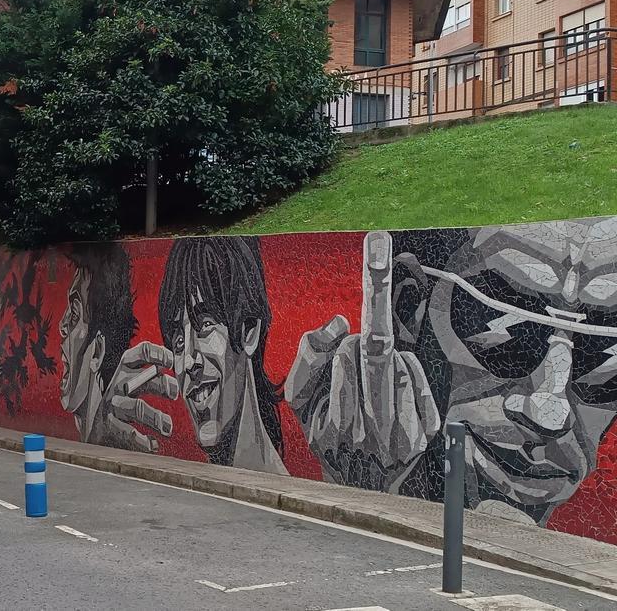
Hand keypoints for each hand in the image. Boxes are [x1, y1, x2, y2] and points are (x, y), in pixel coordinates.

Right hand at [89, 342, 176, 452]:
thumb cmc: (123, 400)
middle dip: (161, 385)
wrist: (96, 424)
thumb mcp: (135, 382)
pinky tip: (152, 444)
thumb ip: (154, 377)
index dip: (157, 354)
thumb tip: (181, 374)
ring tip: (167, 428)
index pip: (141, 353)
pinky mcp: (110, 426)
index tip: (170, 362)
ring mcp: (113, 405)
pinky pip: (128, 433)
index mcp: (126, 369)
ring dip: (156, 418)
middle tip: (174, 393)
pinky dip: (143, 441)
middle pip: (142, 380)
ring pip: (136, 408)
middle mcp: (119, 384)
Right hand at [284, 232, 439, 489]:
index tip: (378, 245)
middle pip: (374, 353)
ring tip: (366, 380)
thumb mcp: (301, 399)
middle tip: (368, 295)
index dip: (359, 310)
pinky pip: (416, 377)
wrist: (363, 482)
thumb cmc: (327, 429)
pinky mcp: (425, 433)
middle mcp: (366, 434)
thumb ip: (308, 357)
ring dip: (380, 358)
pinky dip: (403, 371)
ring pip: (395, 361)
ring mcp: (400, 436)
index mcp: (329, 425)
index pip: (343, 354)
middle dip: (365, 333)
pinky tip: (387, 387)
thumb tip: (337, 324)